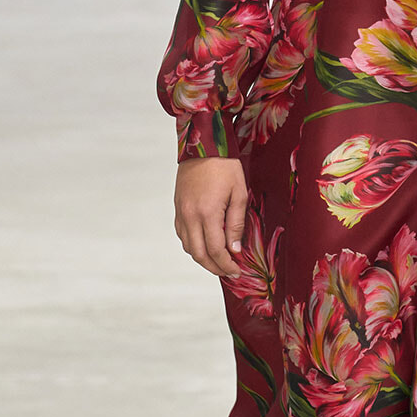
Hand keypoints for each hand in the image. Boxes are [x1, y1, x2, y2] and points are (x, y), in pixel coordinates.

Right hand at [174, 156, 248, 277]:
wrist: (202, 145)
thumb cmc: (225, 166)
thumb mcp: (239, 193)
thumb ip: (236, 224)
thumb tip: (234, 249)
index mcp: (207, 213)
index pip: (216, 250)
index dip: (226, 265)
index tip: (236, 271)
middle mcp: (190, 216)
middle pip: (199, 254)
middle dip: (214, 267)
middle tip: (228, 271)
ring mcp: (181, 212)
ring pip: (188, 246)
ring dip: (203, 258)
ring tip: (219, 261)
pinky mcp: (177, 208)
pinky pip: (182, 234)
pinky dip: (193, 244)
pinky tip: (206, 244)